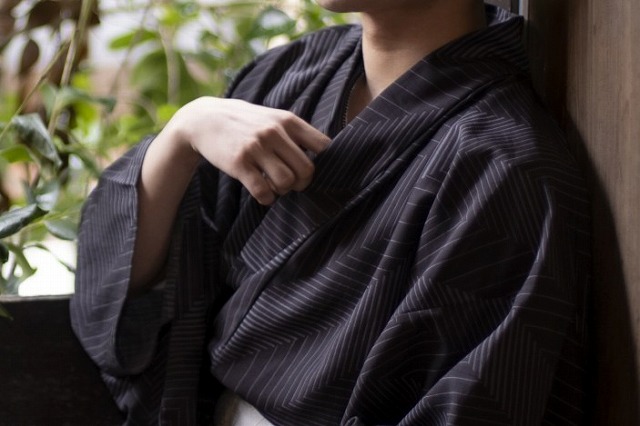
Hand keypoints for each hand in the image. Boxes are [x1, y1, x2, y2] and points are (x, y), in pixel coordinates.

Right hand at [170, 97, 330, 204]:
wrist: (204, 119)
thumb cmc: (246, 123)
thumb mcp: (273, 118)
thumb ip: (296, 133)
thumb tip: (326, 156)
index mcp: (288, 120)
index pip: (323, 146)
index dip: (322, 163)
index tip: (308, 168)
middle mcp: (274, 132)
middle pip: (307, 170)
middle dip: (302, 183)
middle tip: (292, 183)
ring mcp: (256, 147)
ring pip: (287, 182)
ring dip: (284, 191)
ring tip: (275, 187)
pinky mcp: (239, 163)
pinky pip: (263, 191)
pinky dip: (266, 198)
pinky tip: (262, 193)